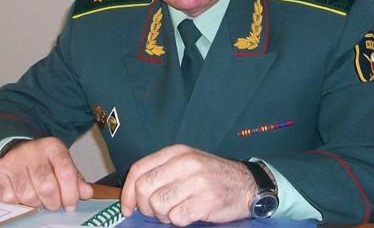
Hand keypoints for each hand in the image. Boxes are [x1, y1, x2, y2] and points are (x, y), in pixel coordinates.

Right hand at [0, 137, 92, 210]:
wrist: (17, 150)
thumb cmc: (45, 162)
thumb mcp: (63, 165)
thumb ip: (76, 179)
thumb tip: (87, 193)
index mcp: (53, 146)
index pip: (65, 172)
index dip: (70, 193)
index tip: (71, 204)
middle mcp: (33, 150)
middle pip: (46, 186)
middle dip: (53, 202)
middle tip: (55, 204)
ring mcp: (14, 160)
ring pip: (27, 195)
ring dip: (36, 203)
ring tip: (39, 198)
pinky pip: (9, 197)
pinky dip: (17, 201)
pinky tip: (22, 193)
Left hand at [120, 144, 255, 225]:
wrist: (247, 184)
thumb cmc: (212, 176)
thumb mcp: (187, 163)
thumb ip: (161, 171)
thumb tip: (132, 194)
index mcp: (177, 152)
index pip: (139, 169)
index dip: (127, 191)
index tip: (128, 207)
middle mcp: (186, 163)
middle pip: (144, 188)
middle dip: (145, 206)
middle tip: (156, 210)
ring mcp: (197, 181)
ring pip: (158, 204)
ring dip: (163, 215)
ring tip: (176, 210)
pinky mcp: (206, 200)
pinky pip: (177, 217)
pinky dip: (179, 221)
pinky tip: (188, 214)